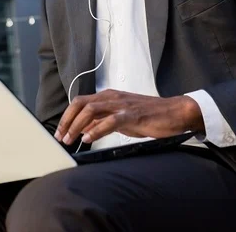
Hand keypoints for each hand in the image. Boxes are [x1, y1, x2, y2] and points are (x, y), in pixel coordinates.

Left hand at [53, 90, 203, 145]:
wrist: (175, 112)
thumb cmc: (149, 116)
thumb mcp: (121, 119)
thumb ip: (102, 121)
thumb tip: (83, 129)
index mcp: (108, 97)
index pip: (80, 102)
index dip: (67, 116)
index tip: (60, 131)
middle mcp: (112, 97)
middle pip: (80, 103)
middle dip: (67, 120)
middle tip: (60, 136)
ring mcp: (121, 105)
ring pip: (91, 110)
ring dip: (77, 125)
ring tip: (70, 139)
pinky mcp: (132, 114)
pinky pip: (110, 121)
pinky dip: (97, 130)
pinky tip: (88, 138)